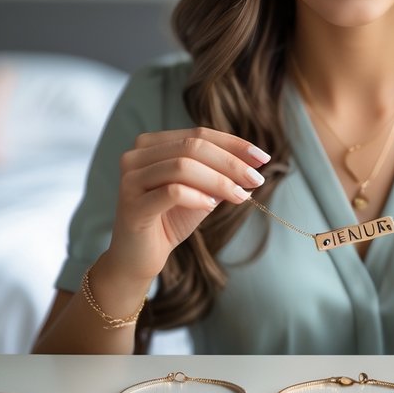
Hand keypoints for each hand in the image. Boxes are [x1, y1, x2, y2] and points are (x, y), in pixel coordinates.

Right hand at [103, 127, 269, 283]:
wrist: (139, 257)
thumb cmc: (170, 221)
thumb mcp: (202, 193)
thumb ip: (221, 176)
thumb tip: (254, 165)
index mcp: (151, 144)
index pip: (198, 135)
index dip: (233, 144)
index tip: (263, 158)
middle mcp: (136, 155)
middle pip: (192, 146)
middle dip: (230, 162)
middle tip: (257, 179)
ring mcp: (130, 179)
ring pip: (182, 166)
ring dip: (219, 181)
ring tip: (241, 196)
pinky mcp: (132, 204)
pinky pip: (172, 192)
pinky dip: (198, 196)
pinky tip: (212, 206)